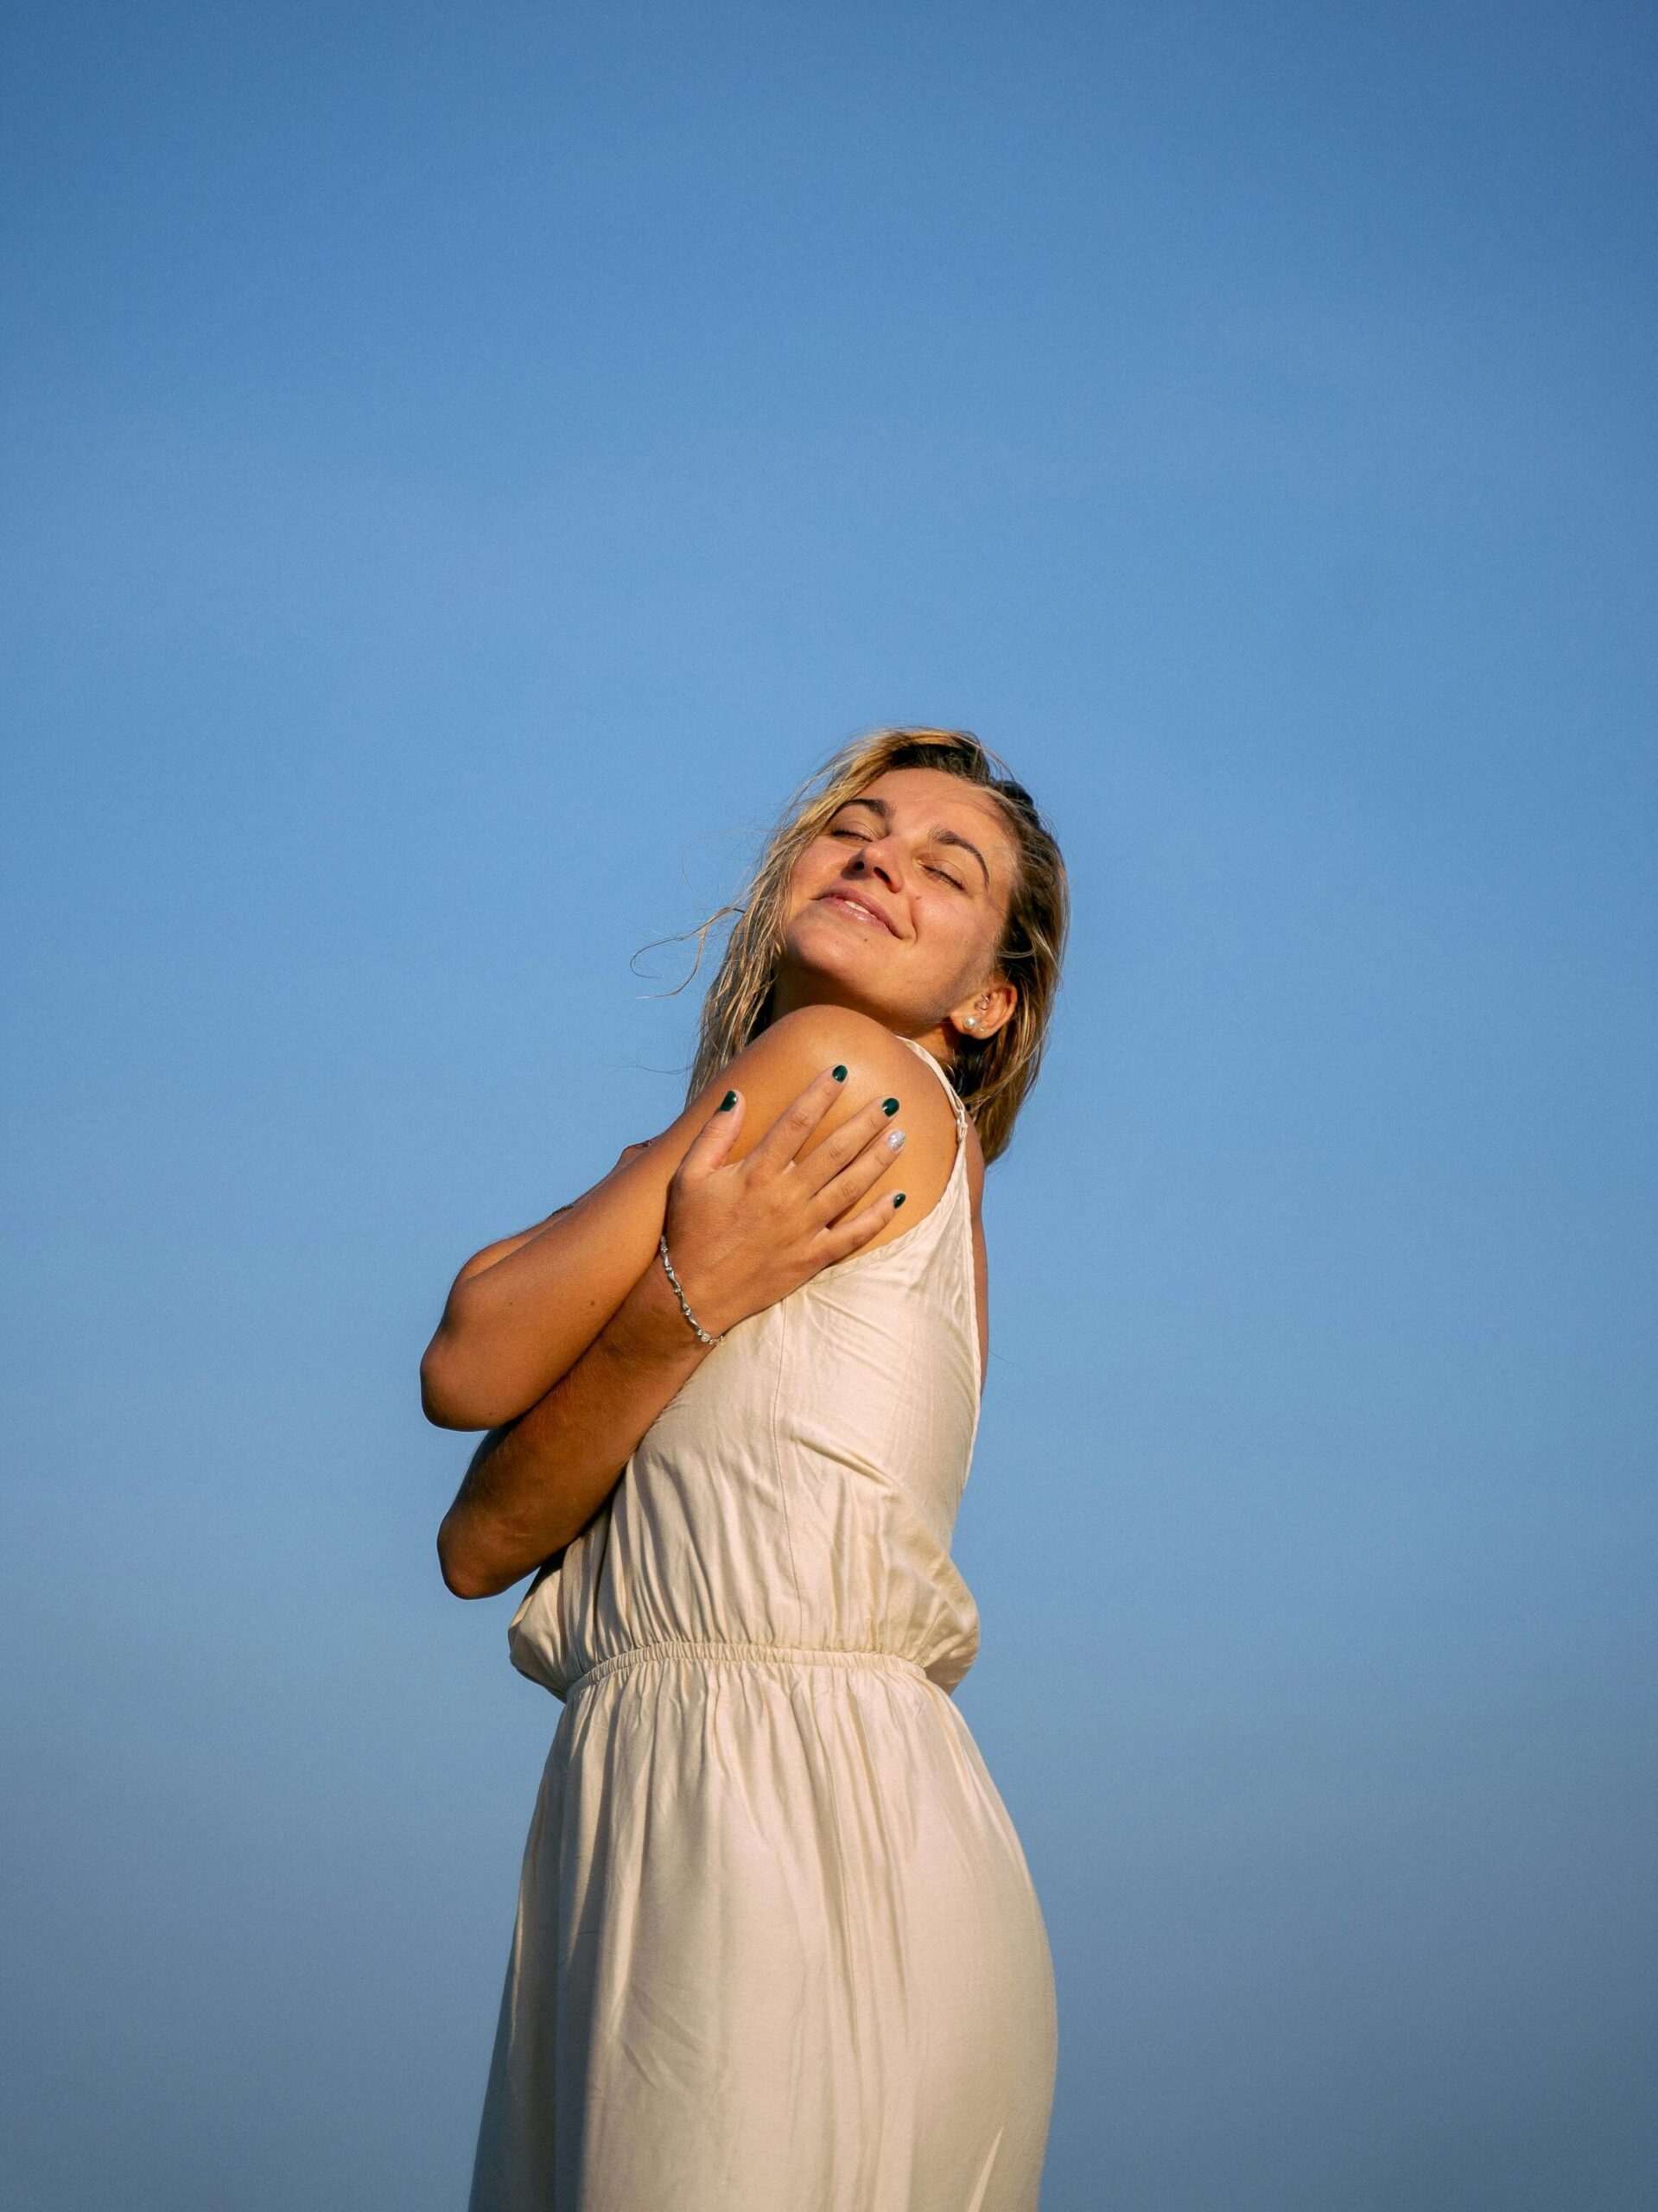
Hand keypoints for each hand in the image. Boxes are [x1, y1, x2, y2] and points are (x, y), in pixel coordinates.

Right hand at [660, 1069, 906, 1336]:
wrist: (691, 1295)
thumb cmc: (688, 1232)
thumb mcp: (688, 1177)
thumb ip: (714, 1134)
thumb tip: (736, 1095)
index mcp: (755, 1173)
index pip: (796, 1122)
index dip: (821, 1093)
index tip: (842, 1072)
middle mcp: (784, 1196)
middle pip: (834, 1151)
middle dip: (865, 1123)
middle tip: (890, 1102)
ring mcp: (801, 1229)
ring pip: (850, 1187)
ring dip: (878, 1160)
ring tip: (901, 1136)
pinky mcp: (810, 1258)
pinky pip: (852, 1236)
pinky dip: (878, 1218)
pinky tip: (898, 1197)